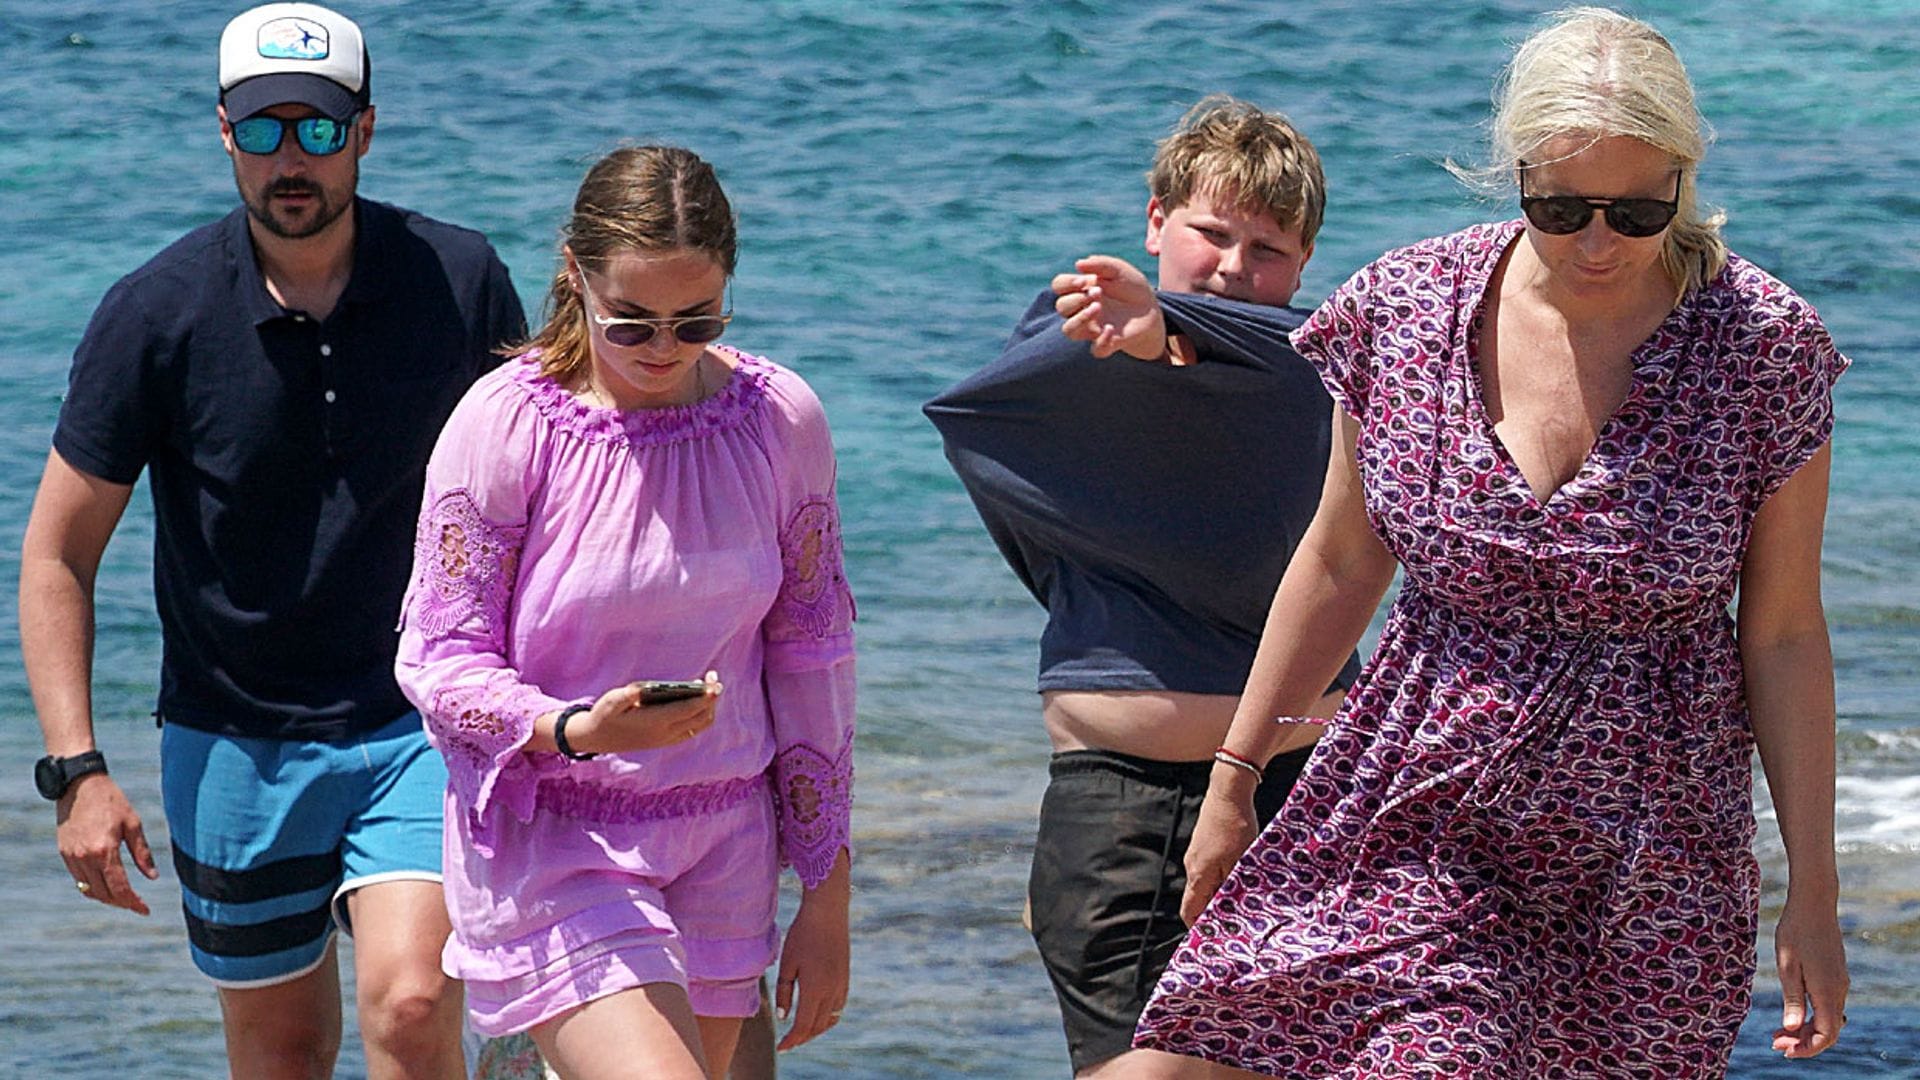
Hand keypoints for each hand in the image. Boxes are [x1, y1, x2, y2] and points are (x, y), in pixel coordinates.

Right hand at [57, 773, 156, 915]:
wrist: (79, 785)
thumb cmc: (111, 801)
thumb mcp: (133, 824)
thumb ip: (143, 853)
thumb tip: (153, 877)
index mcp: (105, 850)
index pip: (120, 888)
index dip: (133, 903)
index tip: (145, 910)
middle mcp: (85, 857)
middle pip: (104, 894)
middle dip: (122, 903)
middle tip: (137, 905)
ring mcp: (72, 857)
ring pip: (89, 890)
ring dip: (106, 898)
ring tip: (124, 897)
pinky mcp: (64, 854)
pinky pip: (78, 880)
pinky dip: (92, 887)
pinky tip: (106, 884)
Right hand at [565, 671, 722, 754]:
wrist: (598, 738)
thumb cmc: (605, 715)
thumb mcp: (610, 701)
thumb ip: (626, 695)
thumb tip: (639, 689)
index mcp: (654, 722)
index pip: (687, 710)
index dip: (704, 698)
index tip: (715, 685)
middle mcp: (665, 733)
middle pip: (699, 717)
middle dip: (711, 698)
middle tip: (713, 677)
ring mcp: (668, 738)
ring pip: (700, 725)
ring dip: (709, 707)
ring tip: (707, 686)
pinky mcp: (667, 740)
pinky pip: (693, 729)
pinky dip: (702, 715)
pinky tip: (697, 698)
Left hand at [774, 852, 850, 1050]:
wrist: (828, 912)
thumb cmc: (802, 935)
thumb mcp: (787, 963)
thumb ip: (784, 992)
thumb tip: (784, 1017)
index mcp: (815, 989)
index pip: (803, 1026)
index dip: (792, 1040)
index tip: (781, 1047)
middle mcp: (832, 991)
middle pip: (817, 1026)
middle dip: (802, 1038)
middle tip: (788, 1043)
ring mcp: (842, 984)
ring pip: (830, 1019)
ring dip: (816, 1030)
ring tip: (801, 1033)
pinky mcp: (846, 977)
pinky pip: (838, 1007)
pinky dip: (827, 1017)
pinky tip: (817, 1015)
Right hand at [1051, 255, 1168, 359]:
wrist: (1152, 309)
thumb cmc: (1131, 287)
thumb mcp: (1120, 270)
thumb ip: (1101, 264)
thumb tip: (1078, 264)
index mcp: (1082, 290)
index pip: (1059, 286)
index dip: (1066, 283)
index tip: (1084, 281)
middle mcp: (1081, 310)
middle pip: (1062, 307)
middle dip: (1076, 299)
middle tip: (1098, 293)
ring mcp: (1092, 328)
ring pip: (1069, 330)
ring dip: (1080, 318)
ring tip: (1098, 308)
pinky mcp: (1107, 343)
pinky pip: (1095, 350)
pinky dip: (1101, 341)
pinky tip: (1111, 329)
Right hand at [1178, 768, 1261, 925]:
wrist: (1228, 791)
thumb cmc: (1235, 825)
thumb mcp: (1241, 860)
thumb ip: (1236, 887)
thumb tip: (1235, 911)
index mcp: (1198, 874)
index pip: (1189, 911)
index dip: (1198, 928)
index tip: (1212, 940)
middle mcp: (1192, 866)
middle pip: (1198, 899)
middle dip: (1213, 913)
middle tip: (1234, 924)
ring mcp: (1196, 854)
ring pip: (1205, 884)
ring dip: (1219, 895)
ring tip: (1241, 901)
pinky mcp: (1203, 845)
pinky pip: (1209, 870)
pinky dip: (1221, 879)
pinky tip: (1239, 877)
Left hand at [1771, 890, 1848, 1057]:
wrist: (1813, 904)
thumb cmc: (1795, 932)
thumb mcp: (1787, 966)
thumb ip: (1792, 998)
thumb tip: (1793, 1028)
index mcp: (1827, 991)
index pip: (1826, 1034)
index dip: (1807, 1048)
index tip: (1783, 1050)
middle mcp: (1839, 990)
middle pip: (1829, 1030)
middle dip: (1803, 1041)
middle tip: (1774, 1042)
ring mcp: (1840, 982)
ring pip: (1829, 1018)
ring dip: (1807, 1029)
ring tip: (1779, 1031)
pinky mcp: (1835, 975)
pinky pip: (1828, 1005)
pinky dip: (1812, 1015)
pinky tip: (1793, 1013)